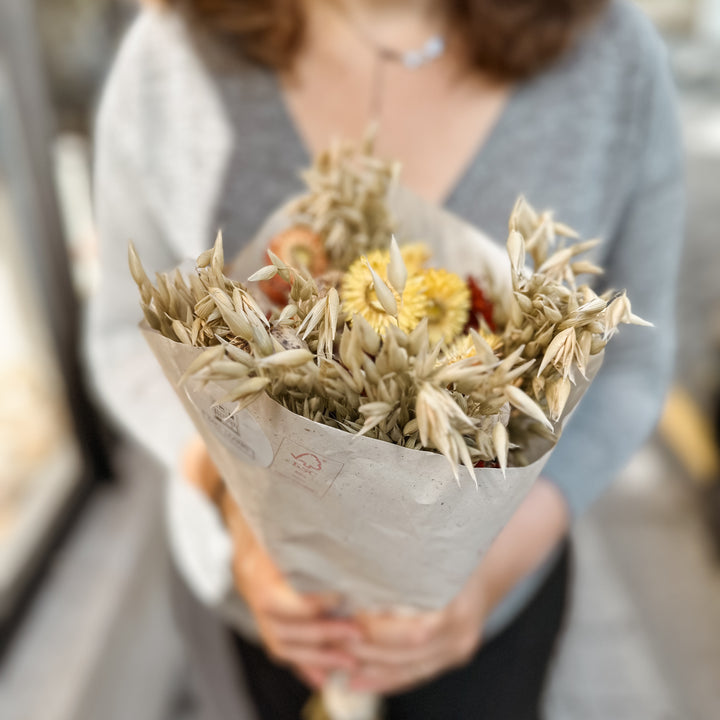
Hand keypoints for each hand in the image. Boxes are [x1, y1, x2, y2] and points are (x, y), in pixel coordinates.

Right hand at [182, 438, 360, 687]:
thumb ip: (301, 501)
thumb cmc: (266, 494)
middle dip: (320, 636)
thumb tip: (343, 490)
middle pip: (279, 628)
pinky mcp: (266, 610)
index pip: (274, 598)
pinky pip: (282, 645)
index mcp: (254, 560)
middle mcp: (250, 585)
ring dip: (317, 655)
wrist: (235, 497)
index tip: (341, 597)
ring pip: (280, 642)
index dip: (308, 605)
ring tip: (352, 656)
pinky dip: (305, 664)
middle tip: (358, 636)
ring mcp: (256, 601)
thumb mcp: (277, 496)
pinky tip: (329, 675)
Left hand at [346, 570, 488, 694]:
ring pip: (409, 671)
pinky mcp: (453, 657)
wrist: (489, 569)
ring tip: (342, 665)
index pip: (412, 633)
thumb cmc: (453, 557)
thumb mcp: (432, 558)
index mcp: (455, 609)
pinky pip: (416, 675)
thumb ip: (403, 572)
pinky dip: (387, 679)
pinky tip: (361, 681)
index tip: (350, 619)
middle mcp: (460, 635)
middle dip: (368, 651)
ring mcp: (458, 650)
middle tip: (337, 641)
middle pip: (407, 655)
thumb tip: (356, 575)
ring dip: (372, 670)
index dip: (378, 630)